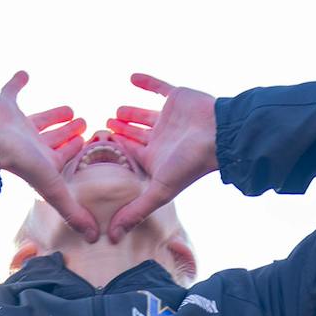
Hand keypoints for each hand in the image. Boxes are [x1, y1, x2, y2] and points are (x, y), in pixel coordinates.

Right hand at [0, 71, 96, 242]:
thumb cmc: (20, 162)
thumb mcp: (54, 188)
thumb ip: (72, 210)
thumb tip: (94, 238)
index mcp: (42, 162)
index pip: (64, 158)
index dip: (76, 151)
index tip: (89, 142)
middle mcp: (29, 145)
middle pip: (53, 139)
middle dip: (68, 132)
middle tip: (84, 121)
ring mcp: (15, 125)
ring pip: (38, 118)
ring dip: (53, 114)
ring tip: (70, 107)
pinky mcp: (3, 104)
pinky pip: (11, 90)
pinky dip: (16, 82)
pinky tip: (25, 73)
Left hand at [102, 73, 217, 241]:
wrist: (218, 134)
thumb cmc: (190, 164)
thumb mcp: (158, 190)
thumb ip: (135, 211)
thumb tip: (112, 237)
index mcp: (155, 158)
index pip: (129, 154)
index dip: (114, 151)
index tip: (96, 145)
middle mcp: (161, 139)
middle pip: (135, 135)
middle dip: (120, 132)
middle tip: (103, 126)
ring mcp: (170, 118)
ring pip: (145, 114)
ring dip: (130, 112)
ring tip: (116, 111)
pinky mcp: (177, 97)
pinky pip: (159, 87)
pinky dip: (147, 82)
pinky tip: (131, 77)